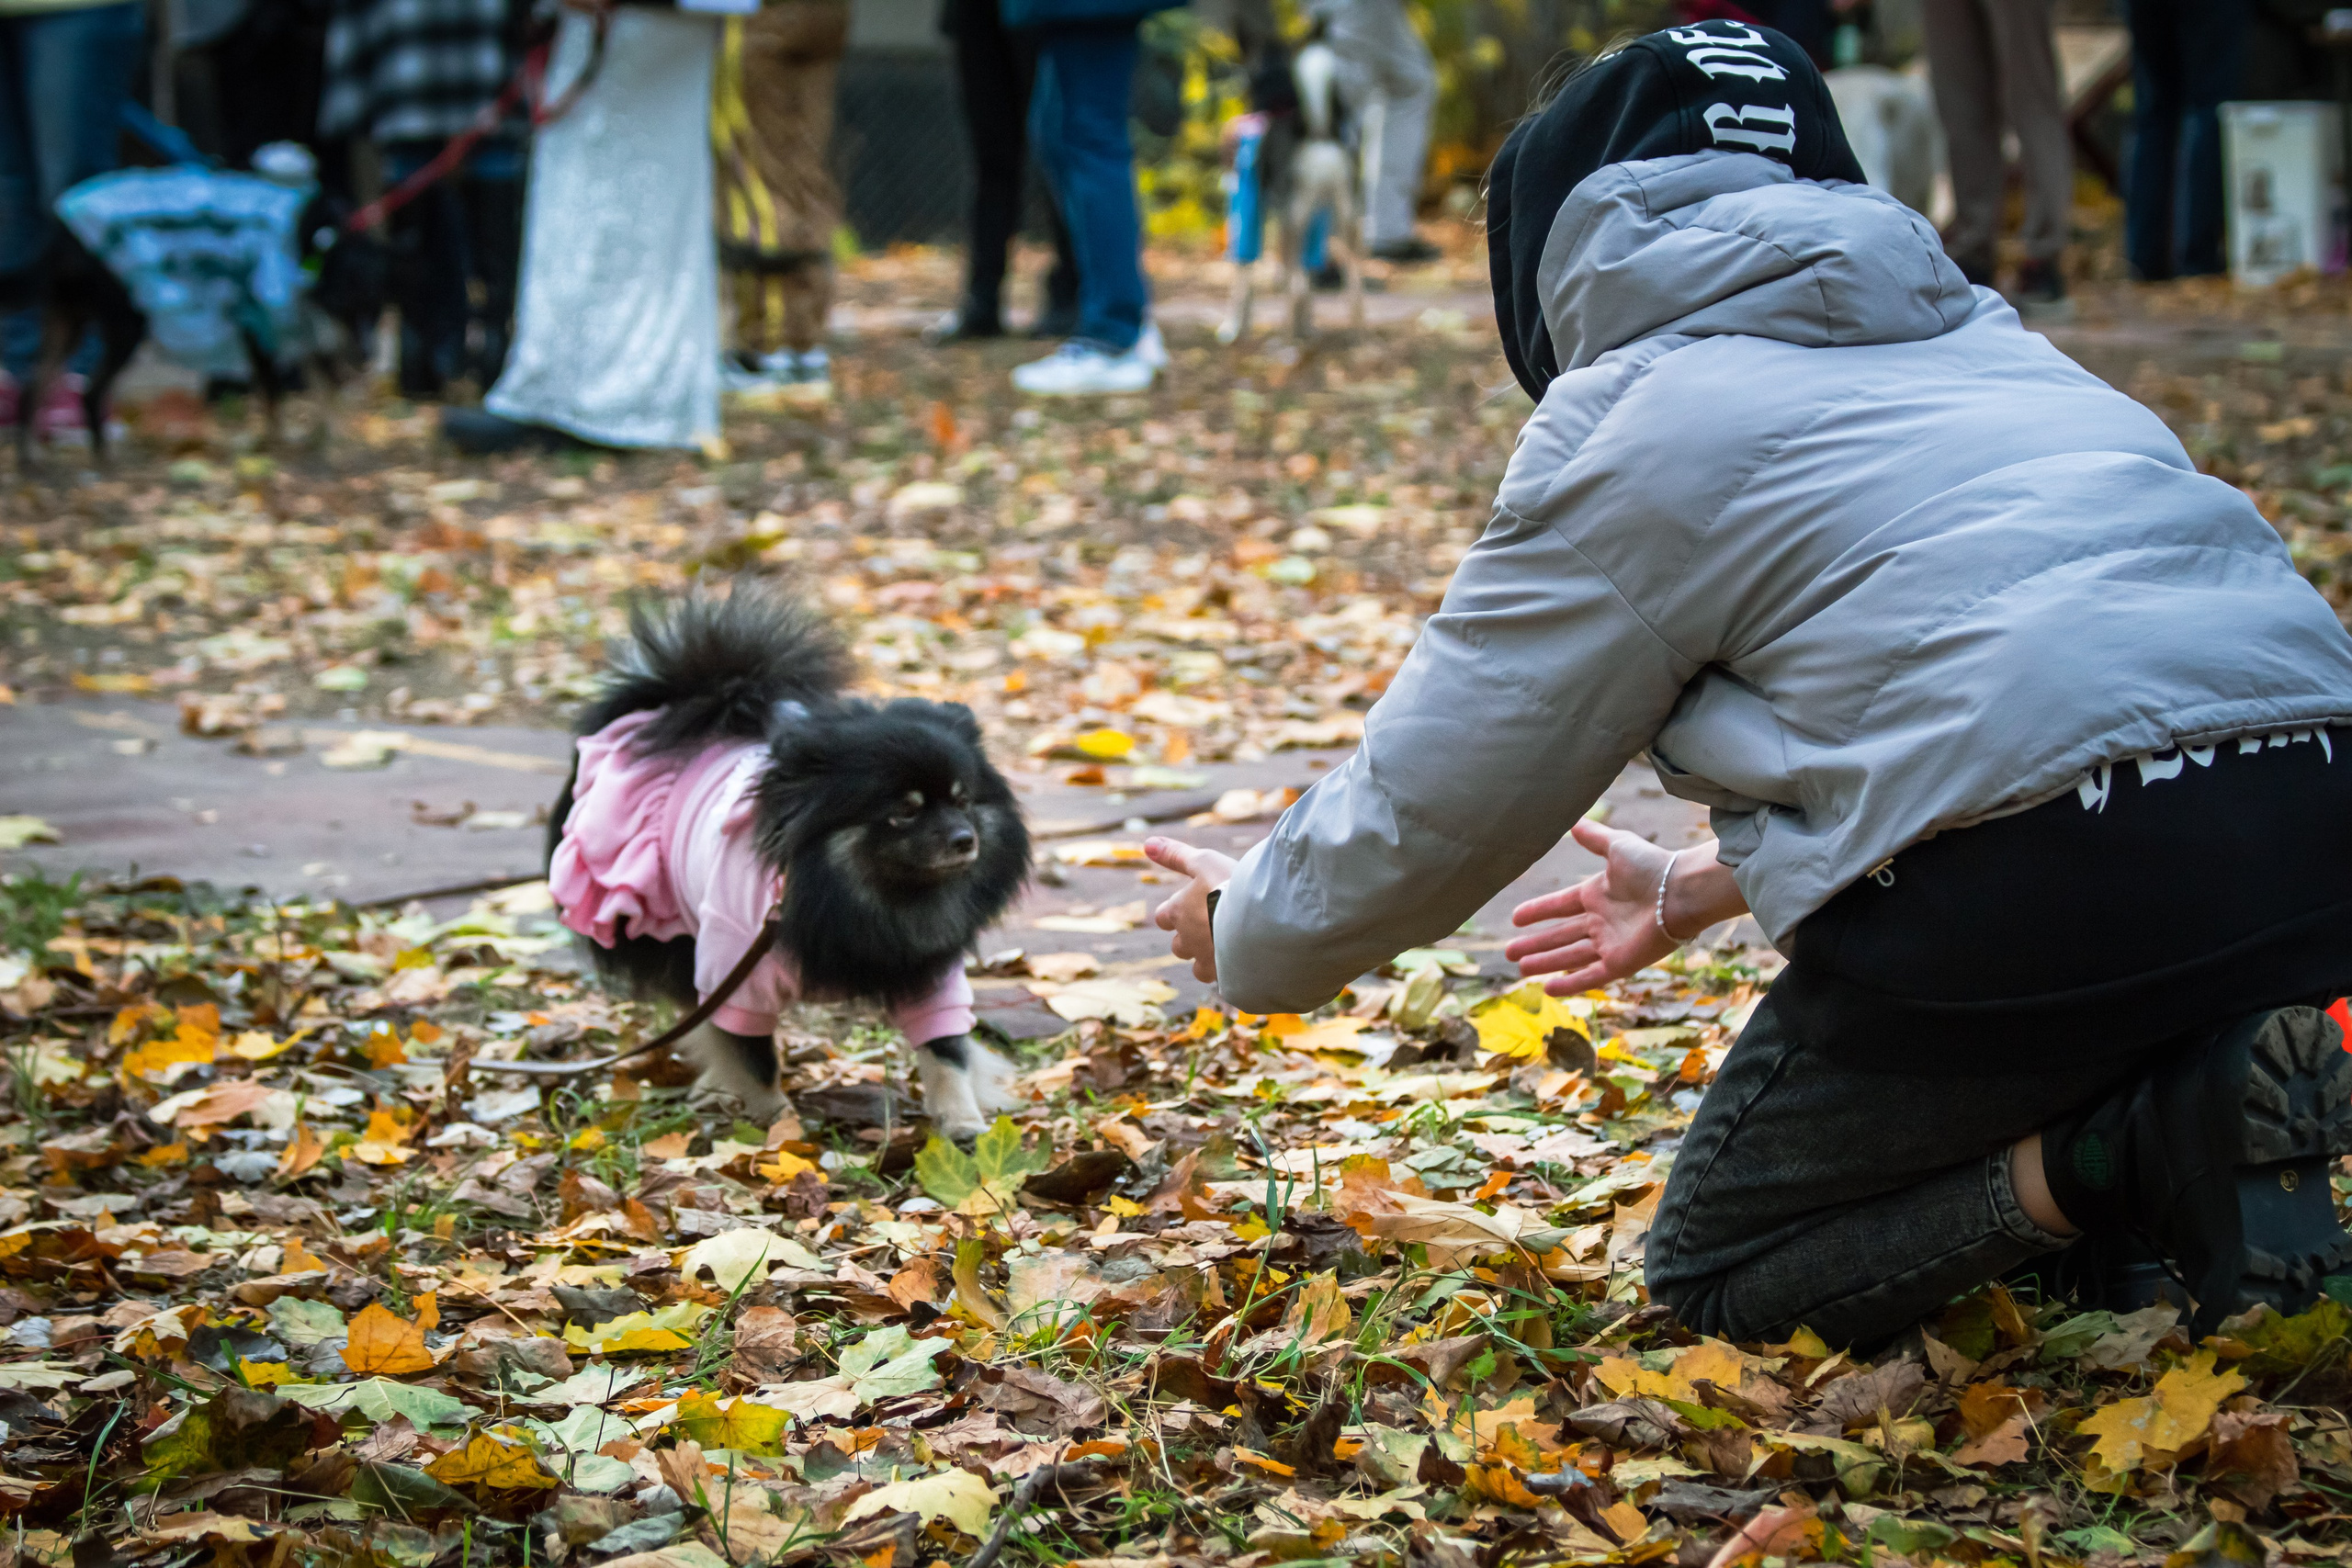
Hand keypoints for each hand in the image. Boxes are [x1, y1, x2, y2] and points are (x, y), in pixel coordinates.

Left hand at [1144, 837, 1236, 983]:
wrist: (1261, 920)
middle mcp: (1188, 940)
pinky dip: (1231, 973)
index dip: (1173, 913)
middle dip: (1189, 940)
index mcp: (1179, 913)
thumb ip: (1176, 855)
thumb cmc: (1231, 885)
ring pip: (1199, 969)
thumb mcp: (1203, 861)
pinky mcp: (1228, 977)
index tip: (1187, 906)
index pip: (1163, 917)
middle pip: (1179, 946)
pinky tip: (1246, 963)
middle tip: (1210, 926)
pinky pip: (1225, 981)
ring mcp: (1208, 962)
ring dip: (1208, 960)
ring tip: (1229, 949)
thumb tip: (1147, 844)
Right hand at [1504, 822, 1742, 994]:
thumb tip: (1573, 821)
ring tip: (1520, 969)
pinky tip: (1548, 989)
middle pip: (1561, 936)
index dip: (1538, 911)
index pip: (1560, 906)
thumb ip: (1594, 838)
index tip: (1516, 919)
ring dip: (1545, 963)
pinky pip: (1590, 976)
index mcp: (1597, 895)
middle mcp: (1601, 921)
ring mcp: (1610, 944)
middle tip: (1509, 953)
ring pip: (1570, 956)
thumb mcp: (1617, 845)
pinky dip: (1570, 983)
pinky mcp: (1620, 963)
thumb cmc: (1652, 866)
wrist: (1680, 892)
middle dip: (1536, 945)